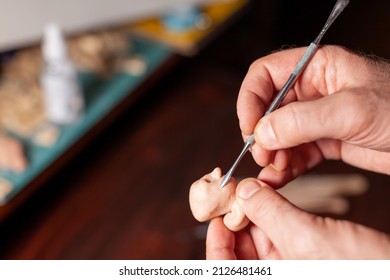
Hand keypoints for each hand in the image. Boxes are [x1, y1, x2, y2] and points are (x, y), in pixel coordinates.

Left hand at [206, 178, 389, 258]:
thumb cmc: (361, 270)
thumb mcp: (308, 239)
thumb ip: (272, 214)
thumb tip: (244, 190)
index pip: (224, 268)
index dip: (216, 243)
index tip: (217, 215)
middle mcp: (279, 276)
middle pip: (241, 253)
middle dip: (237, 222)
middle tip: (236, 195)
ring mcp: (294, 269)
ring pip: (261, 242)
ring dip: (256, 216)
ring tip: (254, 192)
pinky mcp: (309, 260)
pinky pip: (282, 238)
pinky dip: (276, 217)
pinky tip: (274, 200)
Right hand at [237, 45, 389, 186]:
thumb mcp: (353, 109)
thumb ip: (303, 120)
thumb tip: (262, 132)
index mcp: (316, 68)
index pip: (265, 75)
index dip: (250, 99)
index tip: (249, 127)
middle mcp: (312, 92)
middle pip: (268, 109)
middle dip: (261, 134)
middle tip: (263, 155)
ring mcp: (316, 119)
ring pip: (278, 135)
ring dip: (271, 154)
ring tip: (274, 170)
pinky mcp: (324, 142)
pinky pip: (294, 154)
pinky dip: (284, 167)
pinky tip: (280, 178)